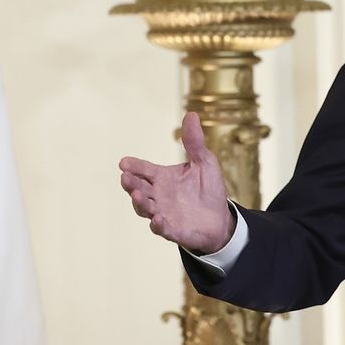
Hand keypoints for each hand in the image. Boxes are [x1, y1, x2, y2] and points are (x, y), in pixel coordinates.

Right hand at [117, 112, 234, 254]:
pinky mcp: (173, 230)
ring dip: (139, 202)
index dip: (133, 166)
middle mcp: (158, 195)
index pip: (143, 170)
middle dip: (130, 183)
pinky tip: (157, 219)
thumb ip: (194, 143)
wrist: (220, 219)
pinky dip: (158, 225)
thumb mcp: (204, 162)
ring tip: (138, 195)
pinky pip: (161, 229)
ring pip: (144, 208)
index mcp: (162, 177)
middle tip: (125, 177)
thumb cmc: (209, 189)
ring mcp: (163, 213)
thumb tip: (191, 114)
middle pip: (138, 188)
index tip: (124, 162)